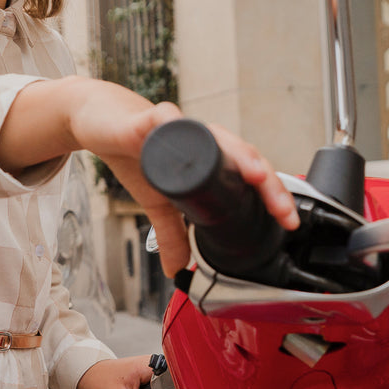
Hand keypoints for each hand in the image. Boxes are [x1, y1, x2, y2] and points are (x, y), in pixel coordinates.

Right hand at [66, 83, 297, 276]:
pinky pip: (165, 119)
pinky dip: (174, 125)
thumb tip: (176, 270)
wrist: (100, 123)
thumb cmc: (134, 153)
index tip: (288, 222)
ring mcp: (177, 128)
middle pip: (243, 155)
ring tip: (254, 173)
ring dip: (237, 153)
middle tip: (280, 208)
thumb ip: (171, 234)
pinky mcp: (148, 118)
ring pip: (214, 136)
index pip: (248, 174)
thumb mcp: (156, 202)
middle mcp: (200, 139)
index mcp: (209, 157)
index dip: (272, 195)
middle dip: (266, 181)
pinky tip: (182, 132)